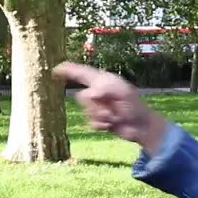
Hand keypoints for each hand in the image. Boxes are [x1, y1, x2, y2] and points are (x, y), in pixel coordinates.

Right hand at [53, 61, 169, 153]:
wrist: (141, 127)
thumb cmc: (135, 106)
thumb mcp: (122, 92)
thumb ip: (104, 89)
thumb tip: (87, 93)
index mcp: (103, 80)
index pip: (82, 73)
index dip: (68, 71)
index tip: (55, 70)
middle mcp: (99, 92)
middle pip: (82, 97)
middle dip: (94, 105)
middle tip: (111, 109)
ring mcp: (98, 106)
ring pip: (86, 111)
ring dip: (100, 116)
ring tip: (115, 117)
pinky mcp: (99, 120)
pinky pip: (90, 123)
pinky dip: (101, 125)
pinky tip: (111, 125)